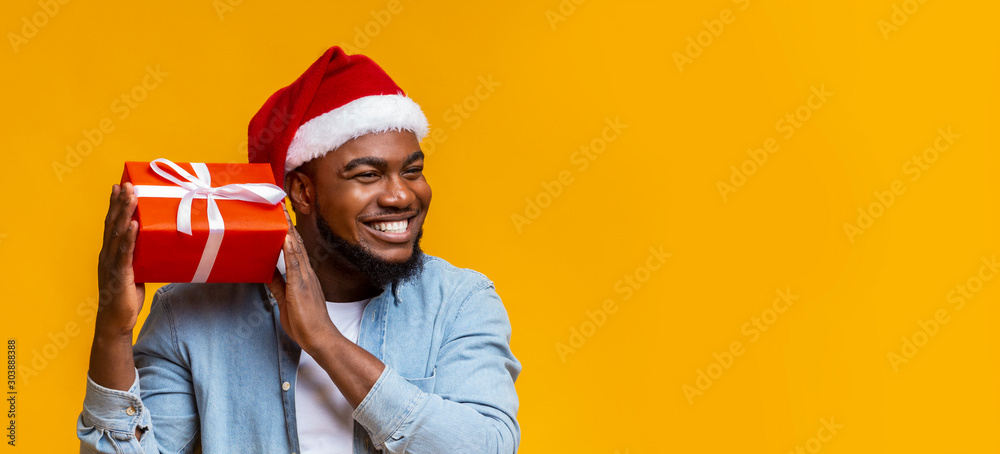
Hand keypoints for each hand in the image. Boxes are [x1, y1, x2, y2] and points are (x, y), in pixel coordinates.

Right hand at [95, 183, 145, 336]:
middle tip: (126, 184)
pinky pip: (125, 253)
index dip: (114, 205)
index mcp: (109, 253)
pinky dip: (129, 237)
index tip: (119, 186)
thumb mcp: (135, 272)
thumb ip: (140, 257)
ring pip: (118, 234)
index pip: (111, 224)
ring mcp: (112, 264)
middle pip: (112, 223)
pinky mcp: (120, 275)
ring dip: (125, 214)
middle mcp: (107, 255)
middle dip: (120, 202)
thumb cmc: (126, 297)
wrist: (116, 322)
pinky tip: (134, 225)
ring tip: (132, 197)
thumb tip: (155, 245)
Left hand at [267, 204, 339, 351]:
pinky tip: (286, 236)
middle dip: (288, 224)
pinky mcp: (301, 285)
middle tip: (280, 206)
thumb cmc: (305, 322)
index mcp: (303, 275)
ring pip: (296, 248)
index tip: (281, 216)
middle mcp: (306, 272)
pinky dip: (290, 248)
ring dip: (288, 230)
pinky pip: (295, 263)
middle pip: (296, 243)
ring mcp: (305, 277)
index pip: (294, 248)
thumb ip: (278, 284)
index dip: (288, 232)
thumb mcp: (285, 299)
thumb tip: (268, 271)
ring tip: (281, 213)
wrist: (319, 337)